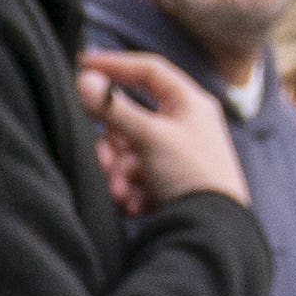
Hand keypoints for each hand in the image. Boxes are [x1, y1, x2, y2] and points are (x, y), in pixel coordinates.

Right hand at [77, 51, 250, 213]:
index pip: (149, 71)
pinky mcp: (169, 185)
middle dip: (113, 144)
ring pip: (129, 152)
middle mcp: (184, 127)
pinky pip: (136, 177)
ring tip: (122, 192)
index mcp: (190, 105)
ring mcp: (176, 157)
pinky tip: (136, 205)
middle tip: (106, 159)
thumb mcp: (151, 138)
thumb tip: (84, 80)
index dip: (115, 63)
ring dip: (119, 172)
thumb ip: (115, 109)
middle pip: (131, 119)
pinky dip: (130, 189)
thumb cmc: (192, 176)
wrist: (212, 232)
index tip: (82, 63)